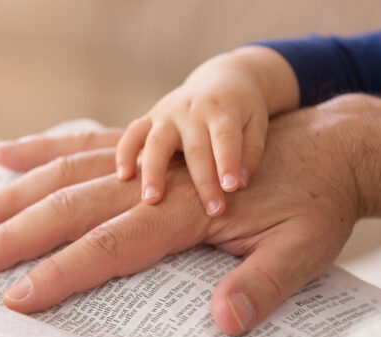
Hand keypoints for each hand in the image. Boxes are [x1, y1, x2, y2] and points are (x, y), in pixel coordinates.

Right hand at [0, 96, 380, 335]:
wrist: (331, 145)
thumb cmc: (316, 202)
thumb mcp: (307, 250)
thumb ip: (264, 285)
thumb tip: (224, 323)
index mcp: (186, 213)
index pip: (110, 248)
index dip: (60, 273)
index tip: (15, 297)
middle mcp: (156, 182)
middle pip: (70, 208)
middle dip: (14, 236)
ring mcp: (147, 158)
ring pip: (65, 174)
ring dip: (13, 194)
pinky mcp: (147, 147)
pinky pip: (84, 145)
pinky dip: (42, 150)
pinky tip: (5, 152)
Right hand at [116, 46, 297, 215]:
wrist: (221, 80)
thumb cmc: (242, 112)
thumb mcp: (256, 124)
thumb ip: (250, 153)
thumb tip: (237, 184)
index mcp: (223, 111)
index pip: (226, 138)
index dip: (228, 162)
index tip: (231, 188)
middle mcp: (193, 110)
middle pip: (195, 148)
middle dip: (203, 182)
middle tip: (213, 211)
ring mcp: (167, 113)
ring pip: (156, 142)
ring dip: (154, 172)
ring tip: (152, 200)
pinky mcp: (149, 118)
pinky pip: (131, 134)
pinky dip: (124, 154)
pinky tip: (124, 177)